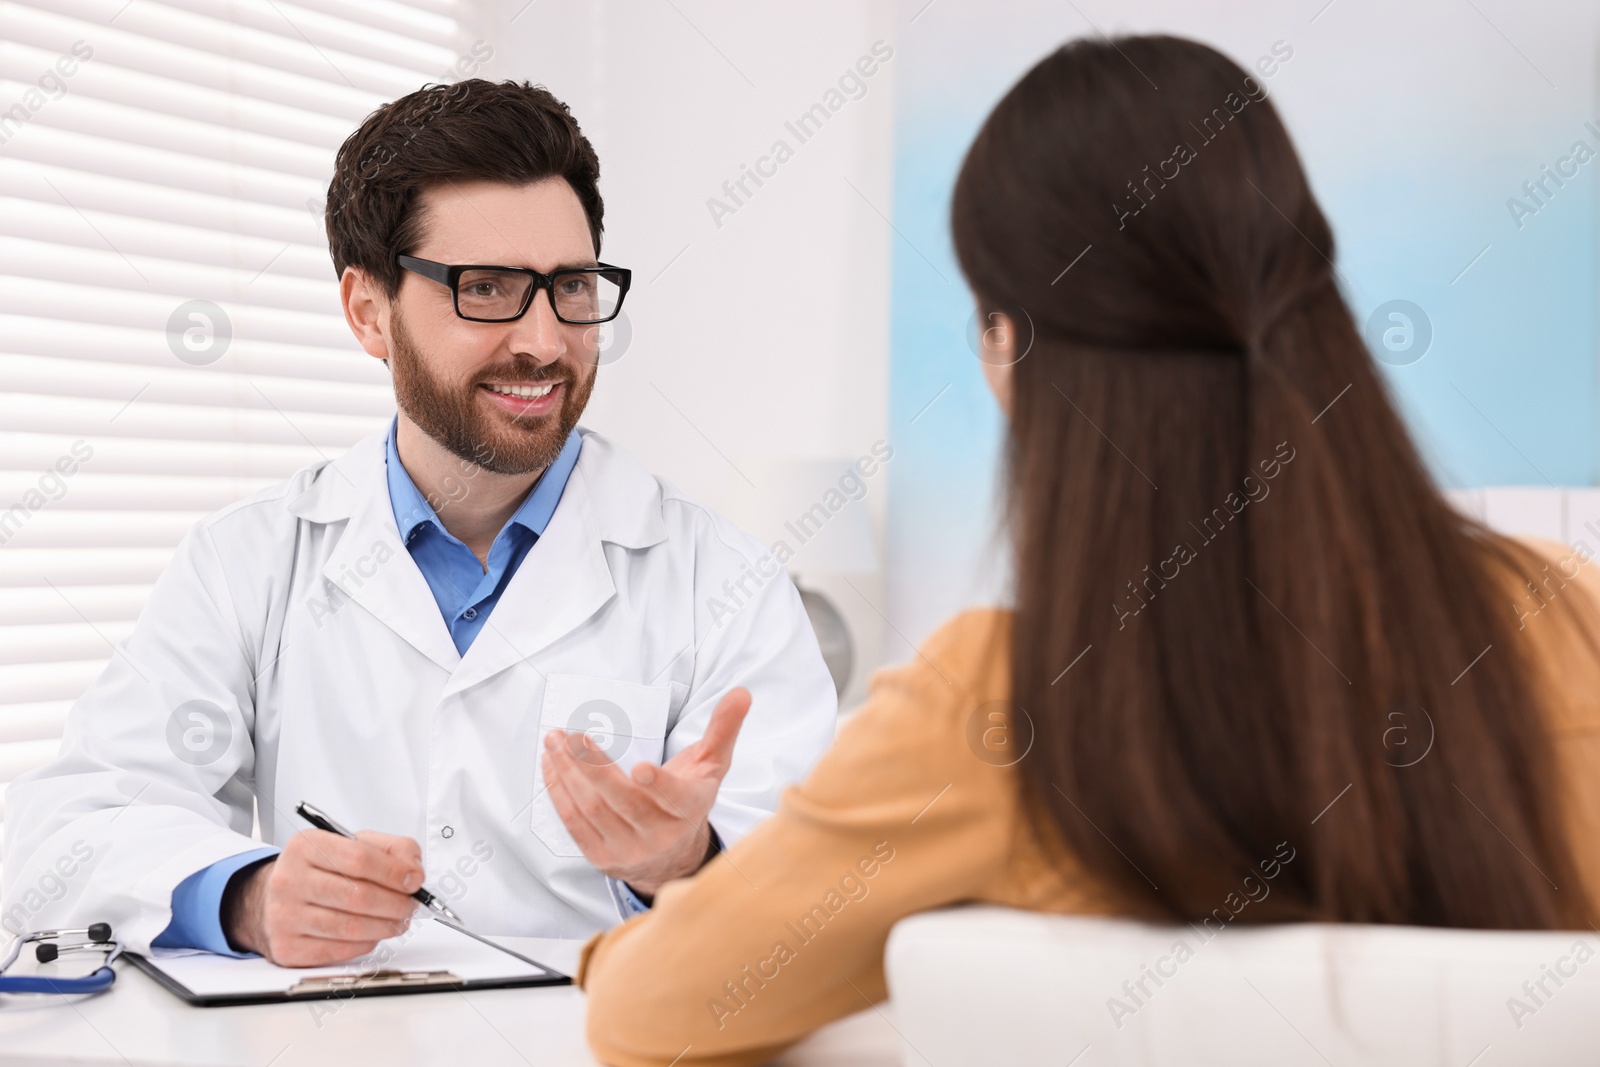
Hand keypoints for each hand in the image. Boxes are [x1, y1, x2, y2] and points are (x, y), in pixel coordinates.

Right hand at [223, 829, 422, 965]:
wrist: (270, 898)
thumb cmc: (318, 870)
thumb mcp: (350, 844)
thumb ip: (390, 848)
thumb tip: (413, 870)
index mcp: (305, 846)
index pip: (359, 858)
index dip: (394, 871)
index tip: (415, 880)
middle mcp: (289, 880)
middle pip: (358, 895)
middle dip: (396, 903)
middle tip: (411, 905)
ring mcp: (285, 916)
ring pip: (351, 927)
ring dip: (386, 926)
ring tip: (397, 920)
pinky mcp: (287, 947)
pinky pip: (339, 950)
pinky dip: (366, 943)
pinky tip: (372, 933)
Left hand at [541, 687, 751, 897]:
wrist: (672, 857)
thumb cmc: (689, 798)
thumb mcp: (712, 766)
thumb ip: (723, 728)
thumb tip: (742, 693)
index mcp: (689, 809)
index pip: (675, 798)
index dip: (659, 785)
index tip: (639, 768)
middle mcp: (659, 834)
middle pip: (623, 801)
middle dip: (594, 767)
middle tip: (572, 735)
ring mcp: (628, 849)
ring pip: (593, 810)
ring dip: (569, 774)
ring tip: (553, 741)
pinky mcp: (601, 857)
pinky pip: (575, 824)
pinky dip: (559, 793)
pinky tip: (552, 766)